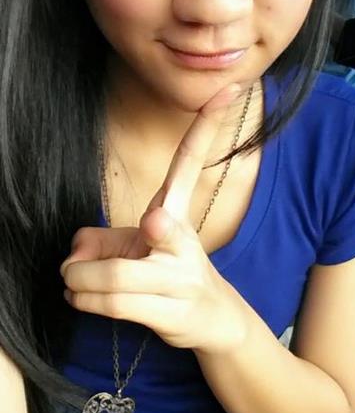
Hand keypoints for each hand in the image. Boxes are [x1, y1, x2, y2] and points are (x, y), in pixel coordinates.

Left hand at [60, 84, 247, 353]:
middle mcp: (187, 242)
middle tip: (72, 267)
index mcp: (179, 213)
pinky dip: (88, 300)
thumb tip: (75, 250)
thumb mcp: (136, 248)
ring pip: (118, 276)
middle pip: (156, 227)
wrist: (215, 320)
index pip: (192, 162)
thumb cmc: (170, 275)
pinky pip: (119, 304)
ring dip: (80, 281)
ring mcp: (183, 278)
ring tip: (71, 283)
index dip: (207, 126)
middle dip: (102, 255)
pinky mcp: (175, 312)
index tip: (226, 91)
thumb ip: (102, 240)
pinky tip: (79, 297)